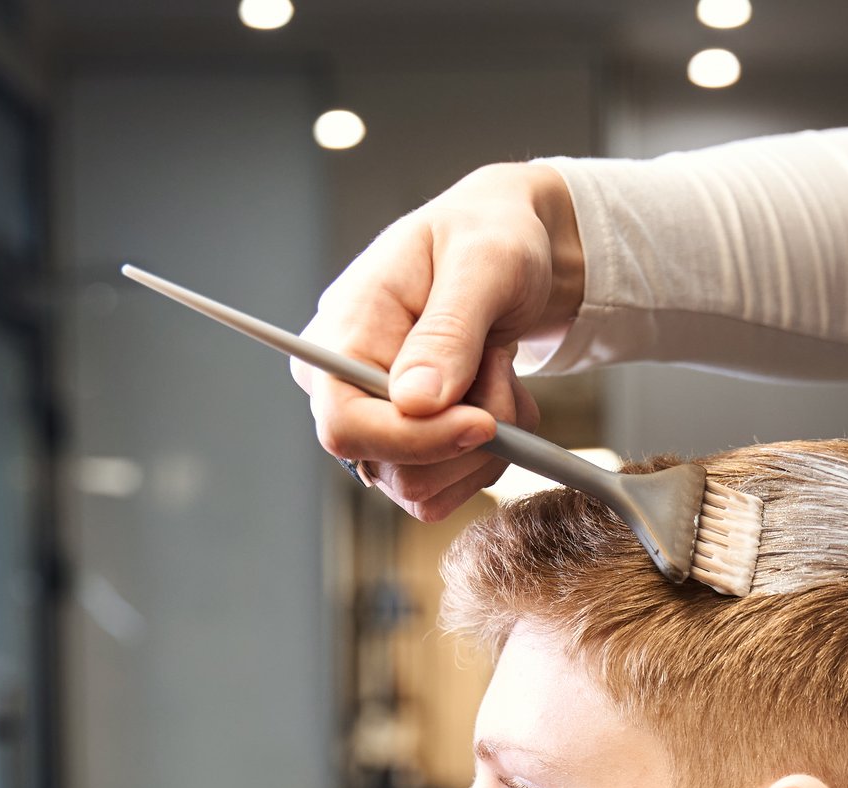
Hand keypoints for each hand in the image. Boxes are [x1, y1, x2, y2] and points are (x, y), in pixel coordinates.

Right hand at [300, 162, 584, 520]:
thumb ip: (448, 332)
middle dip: (471, 433)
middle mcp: (343, 390)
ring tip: (500, 370)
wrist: (508, 252)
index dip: (416, 440)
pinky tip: (499, 397)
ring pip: (429, 489)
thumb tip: (413, 402)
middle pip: (397, 471)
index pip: (345, 425)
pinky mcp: (408, 448)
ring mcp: (375, 425)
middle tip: (501, 364)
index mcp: (339, 337)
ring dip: (490, 442)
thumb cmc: (489, 238)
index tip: (485, 422)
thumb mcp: (482, 263)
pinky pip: (450, 488)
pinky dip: (492, 455)